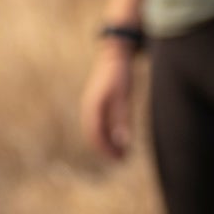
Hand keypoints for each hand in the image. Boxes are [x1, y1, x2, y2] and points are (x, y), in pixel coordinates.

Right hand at [82, 42, 139, 160]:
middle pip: (94, 135)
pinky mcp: (98, 102)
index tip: (119, 160)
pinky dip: (108, 133)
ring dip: (107, 142)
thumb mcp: (124, 97)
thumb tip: (122, 142)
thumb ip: (122, 119)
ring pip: (96, 129)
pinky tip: (120, 137)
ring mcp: (92, 104)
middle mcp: (89, 107)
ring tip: (123, 153)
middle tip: (123, 161)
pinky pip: (100, 122)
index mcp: (93, 107)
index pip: (95, 135)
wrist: (115, 53)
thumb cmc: (121, 74)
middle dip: (107, 149)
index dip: (106, 150)